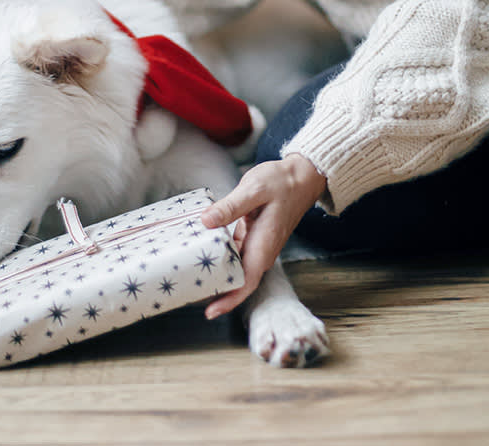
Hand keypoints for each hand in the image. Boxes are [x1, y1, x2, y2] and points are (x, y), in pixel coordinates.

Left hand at [200, 153, 325, 318]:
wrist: (301, 176)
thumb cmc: (282, 182)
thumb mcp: (254, 189)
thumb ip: (230, 206)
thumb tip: (206, 221)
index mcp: (264, 245)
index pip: (247, 282)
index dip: (229, 300)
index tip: (210, 312)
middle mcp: (261, 250)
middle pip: (238, 281)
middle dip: (216, 292)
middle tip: (187, 294)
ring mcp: (257, 244)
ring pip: (234, 268)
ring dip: (216, 274)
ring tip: (189, 278)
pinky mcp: (252, 236)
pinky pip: (233, 253)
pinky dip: (218, 255)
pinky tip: (201, 252)